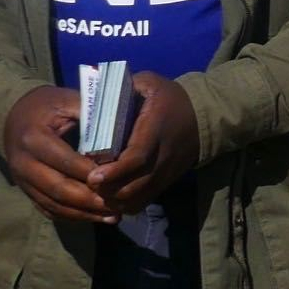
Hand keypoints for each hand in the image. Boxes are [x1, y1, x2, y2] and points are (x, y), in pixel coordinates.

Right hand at [0, 86, 115, 223]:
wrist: (13, 116)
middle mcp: (23, 163)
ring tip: (113, 217)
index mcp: (33, 138)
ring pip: (54, 204)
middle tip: (118, 205)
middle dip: (90, 200)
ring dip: (84, 214)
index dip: (92, 173)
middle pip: (58, 188)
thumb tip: (122, 132)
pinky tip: (95, 218)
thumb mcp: (66, 101)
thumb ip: (90, 116)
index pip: (66, 161)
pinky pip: (48, 210)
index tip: (118, 179)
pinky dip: (72, 217)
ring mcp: (22, 181)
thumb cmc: (47, 107)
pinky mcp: (26, 191)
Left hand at [87, 73, 201, 213]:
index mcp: (156, 129)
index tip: (92, 176)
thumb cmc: (170, 98)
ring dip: (115, 200)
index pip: (137, 157)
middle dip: (108, 191)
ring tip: (95, 192)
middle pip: (135, 185)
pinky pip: (144, 201)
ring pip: (138, 198)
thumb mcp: (149, 83)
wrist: (202, 115)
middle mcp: (163, 156)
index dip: (114, 171)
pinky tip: (110, 198)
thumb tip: (93, 96)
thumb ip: (122, 89)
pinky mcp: (166, 182)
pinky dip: (125, 205)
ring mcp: (166, 172)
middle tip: (86, 184)